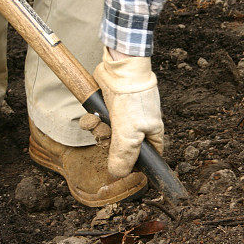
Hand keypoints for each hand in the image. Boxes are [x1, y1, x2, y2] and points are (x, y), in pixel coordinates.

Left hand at [89, 47, 163, 177]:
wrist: (120, 68)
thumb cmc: (132, 98)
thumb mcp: (130, 133)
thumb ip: (124, 156)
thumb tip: (118, 175)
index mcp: (152, 133)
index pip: (149, 158)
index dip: (136, 167)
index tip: (123, 171)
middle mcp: (138, 127)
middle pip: (122, 149)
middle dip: (110, 146)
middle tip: (106, 139)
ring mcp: (123, 117)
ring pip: (108, 136)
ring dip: (99, 132)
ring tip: (98, 124)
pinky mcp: (109, 109)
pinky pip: (99, 123)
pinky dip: (93, 121)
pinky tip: (91, 117)